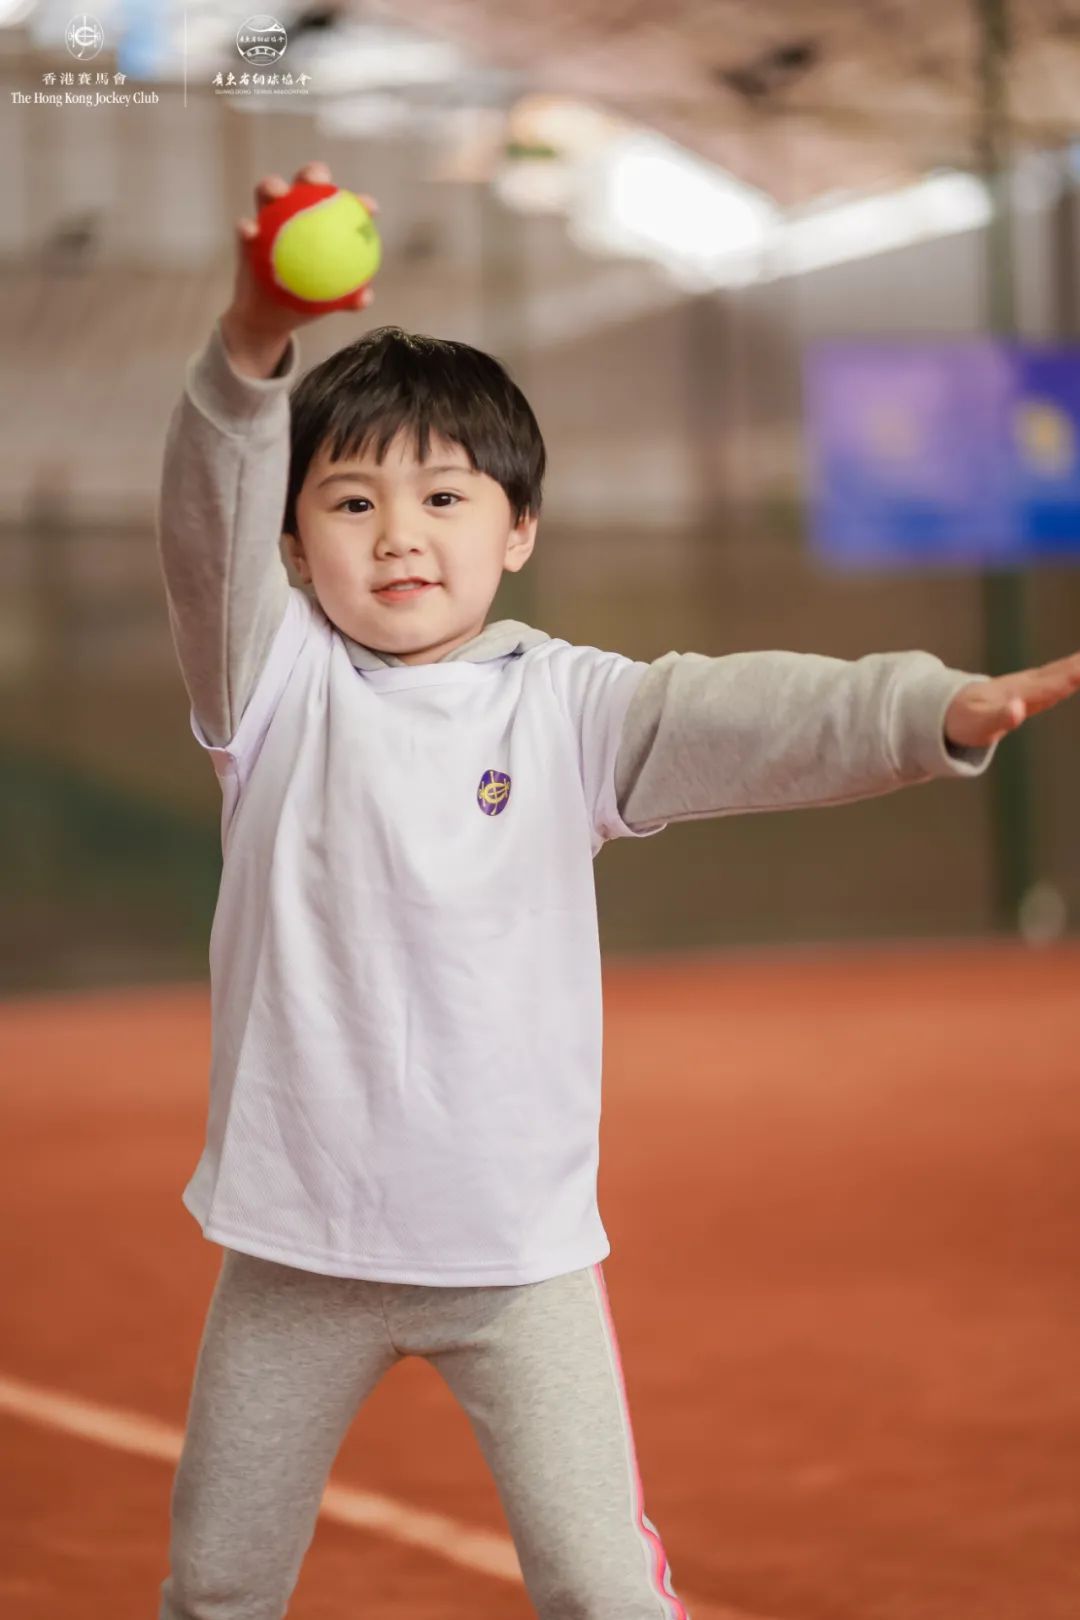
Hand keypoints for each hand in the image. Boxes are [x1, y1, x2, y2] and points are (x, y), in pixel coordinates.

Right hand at [227, 159, 378, 341]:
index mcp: (319, 225)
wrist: (269, 317)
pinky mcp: (246, 236)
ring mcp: (267, 221)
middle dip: (313, 174)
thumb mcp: (328, 302)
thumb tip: (365, 298)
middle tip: (322, 183)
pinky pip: (244, 228)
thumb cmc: (305, 301)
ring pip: (267, 194)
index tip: (369, 208)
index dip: (355, 201)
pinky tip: (251, 231)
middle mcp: (293, 215)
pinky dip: (246, 227)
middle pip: (304, 185)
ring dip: (272, 186)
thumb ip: (347, 299)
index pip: (339, 207)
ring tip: (279, 193)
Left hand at [944, 649, 1079, 747]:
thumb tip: (1018, 708)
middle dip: (1077, 669)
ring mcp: (1027, 686)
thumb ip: (999, 716)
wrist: (951, 709)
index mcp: (1016, 693)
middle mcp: (1024, 686)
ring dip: (1076, 667)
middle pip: (1056, 675)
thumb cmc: (965, 719)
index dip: (1066, 680)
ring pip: (1056, 673)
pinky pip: (1053, 678)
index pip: (1046, 686)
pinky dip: (1070, 673)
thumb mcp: (979, 722)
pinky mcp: (1028, 690)